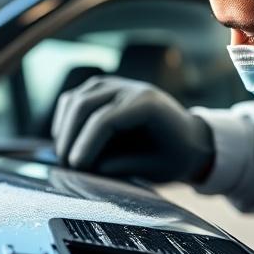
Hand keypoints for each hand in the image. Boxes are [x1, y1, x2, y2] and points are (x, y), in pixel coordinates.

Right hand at [51, 77, 214, 182]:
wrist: (188, 138)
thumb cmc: (175, 156)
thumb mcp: (156, 168)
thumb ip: (123, 166)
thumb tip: (86, 168)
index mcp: (148, 104)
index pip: (105, 119)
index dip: (86, 144)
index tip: (76, 168)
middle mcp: (130, 88)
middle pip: (84, 105)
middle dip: (70, 137)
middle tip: (66, 167)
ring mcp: (115, 85)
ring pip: (75, 100)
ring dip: (64, 129)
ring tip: (64, 157)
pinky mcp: (103, 90)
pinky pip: (74, 99)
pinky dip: (65, 119)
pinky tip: (65, 141)